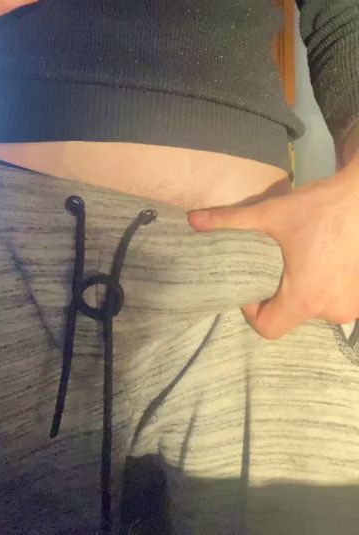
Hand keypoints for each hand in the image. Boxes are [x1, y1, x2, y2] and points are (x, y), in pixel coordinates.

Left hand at [188, 156, 358, 339]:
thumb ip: (230, 221)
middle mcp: (331, 310)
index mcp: (305, 298)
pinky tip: (319, 265)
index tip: (251, 286)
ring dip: (301, 294)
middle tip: (273, 269)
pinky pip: (333, 303)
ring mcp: (352, 306)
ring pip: (312, 311)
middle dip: (276, 298)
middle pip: (290, 319)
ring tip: (298, 264)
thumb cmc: (318, 207)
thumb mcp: (270, 213)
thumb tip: (192, 220)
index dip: (252, 310)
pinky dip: (323, 290)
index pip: (267, 328)